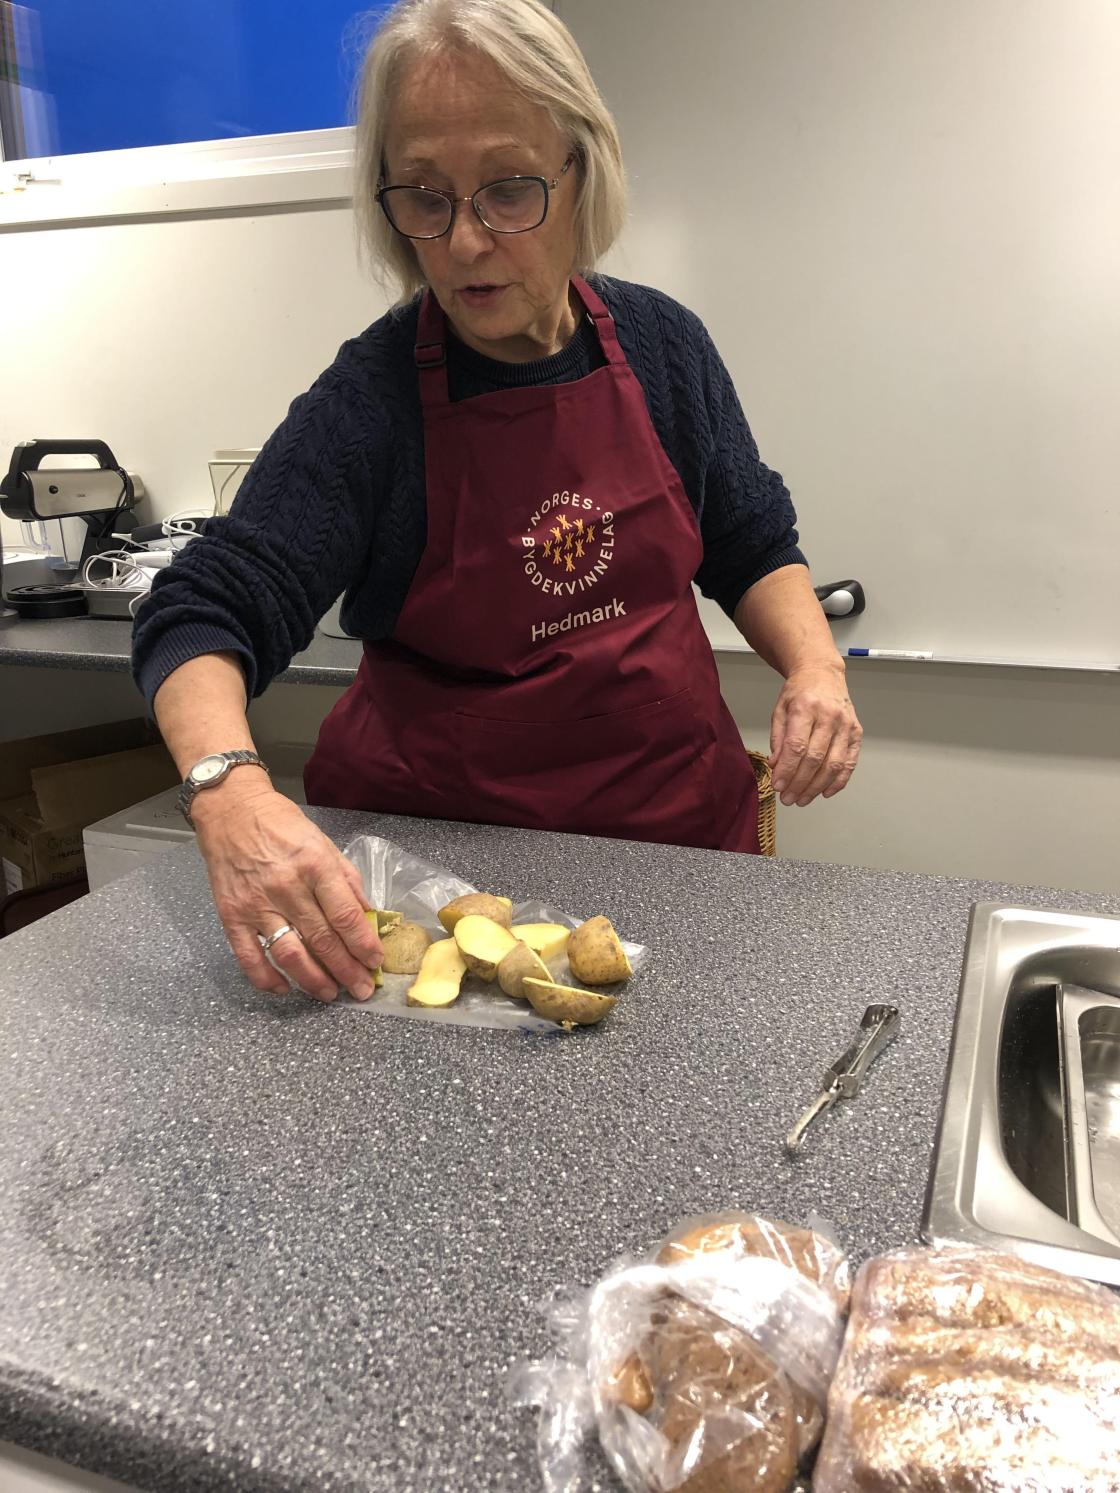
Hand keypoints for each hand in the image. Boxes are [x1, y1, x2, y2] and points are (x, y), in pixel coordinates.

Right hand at [192, 780, 382, 1000]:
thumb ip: (347, 880)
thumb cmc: (281, 824)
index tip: (375, 962)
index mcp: (315, 865)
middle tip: (361, 990)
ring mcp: (256, 904)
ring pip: (290, 954)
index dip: (364, 945)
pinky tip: (284, 989)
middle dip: (347, 971)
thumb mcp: (323, 843)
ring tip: (330, 994)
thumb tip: (369, 915)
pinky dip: (267, 979)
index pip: (346, 915)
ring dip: (313, 981)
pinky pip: (250, 957)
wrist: (231, 809)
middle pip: (323, 940)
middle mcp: (287, 887)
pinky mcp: (231, 915)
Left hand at [769, 664, 862, 806]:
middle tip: (788, 799)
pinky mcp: (857, 732)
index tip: (777, 786)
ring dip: (817, 787)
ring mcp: (846, 725)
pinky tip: (825, 792)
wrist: (823, 673)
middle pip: (815, 759)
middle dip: (800, 783)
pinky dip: (839, 781)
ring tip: (802, 799)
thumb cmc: (799, 692)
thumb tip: (776, 766)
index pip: (797, 746)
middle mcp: (829, 716)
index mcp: (806, 708)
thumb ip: (778, 738)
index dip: (787, 770)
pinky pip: (850, 762)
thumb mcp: (780, 709)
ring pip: (833, 765)